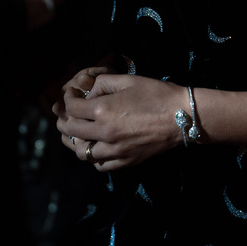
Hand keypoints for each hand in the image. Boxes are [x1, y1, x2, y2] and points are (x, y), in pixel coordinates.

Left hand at [54, 71, 186, 170]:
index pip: (72, 108)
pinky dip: (94, 157)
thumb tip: (88, 91)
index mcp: (103, 110)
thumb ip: (102, 82)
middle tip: (69, 113)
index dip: (68, 99)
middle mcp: (104, 133)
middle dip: (65, 120)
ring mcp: (115, 151)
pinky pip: (100, 165)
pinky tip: (97, 146)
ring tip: (80, 132)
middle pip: (72, 131)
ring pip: (83, 153)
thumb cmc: (155, 93)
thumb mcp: (127, 80)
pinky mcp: (125, 161)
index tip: (71, 95)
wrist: (181, 116)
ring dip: (77, 141)